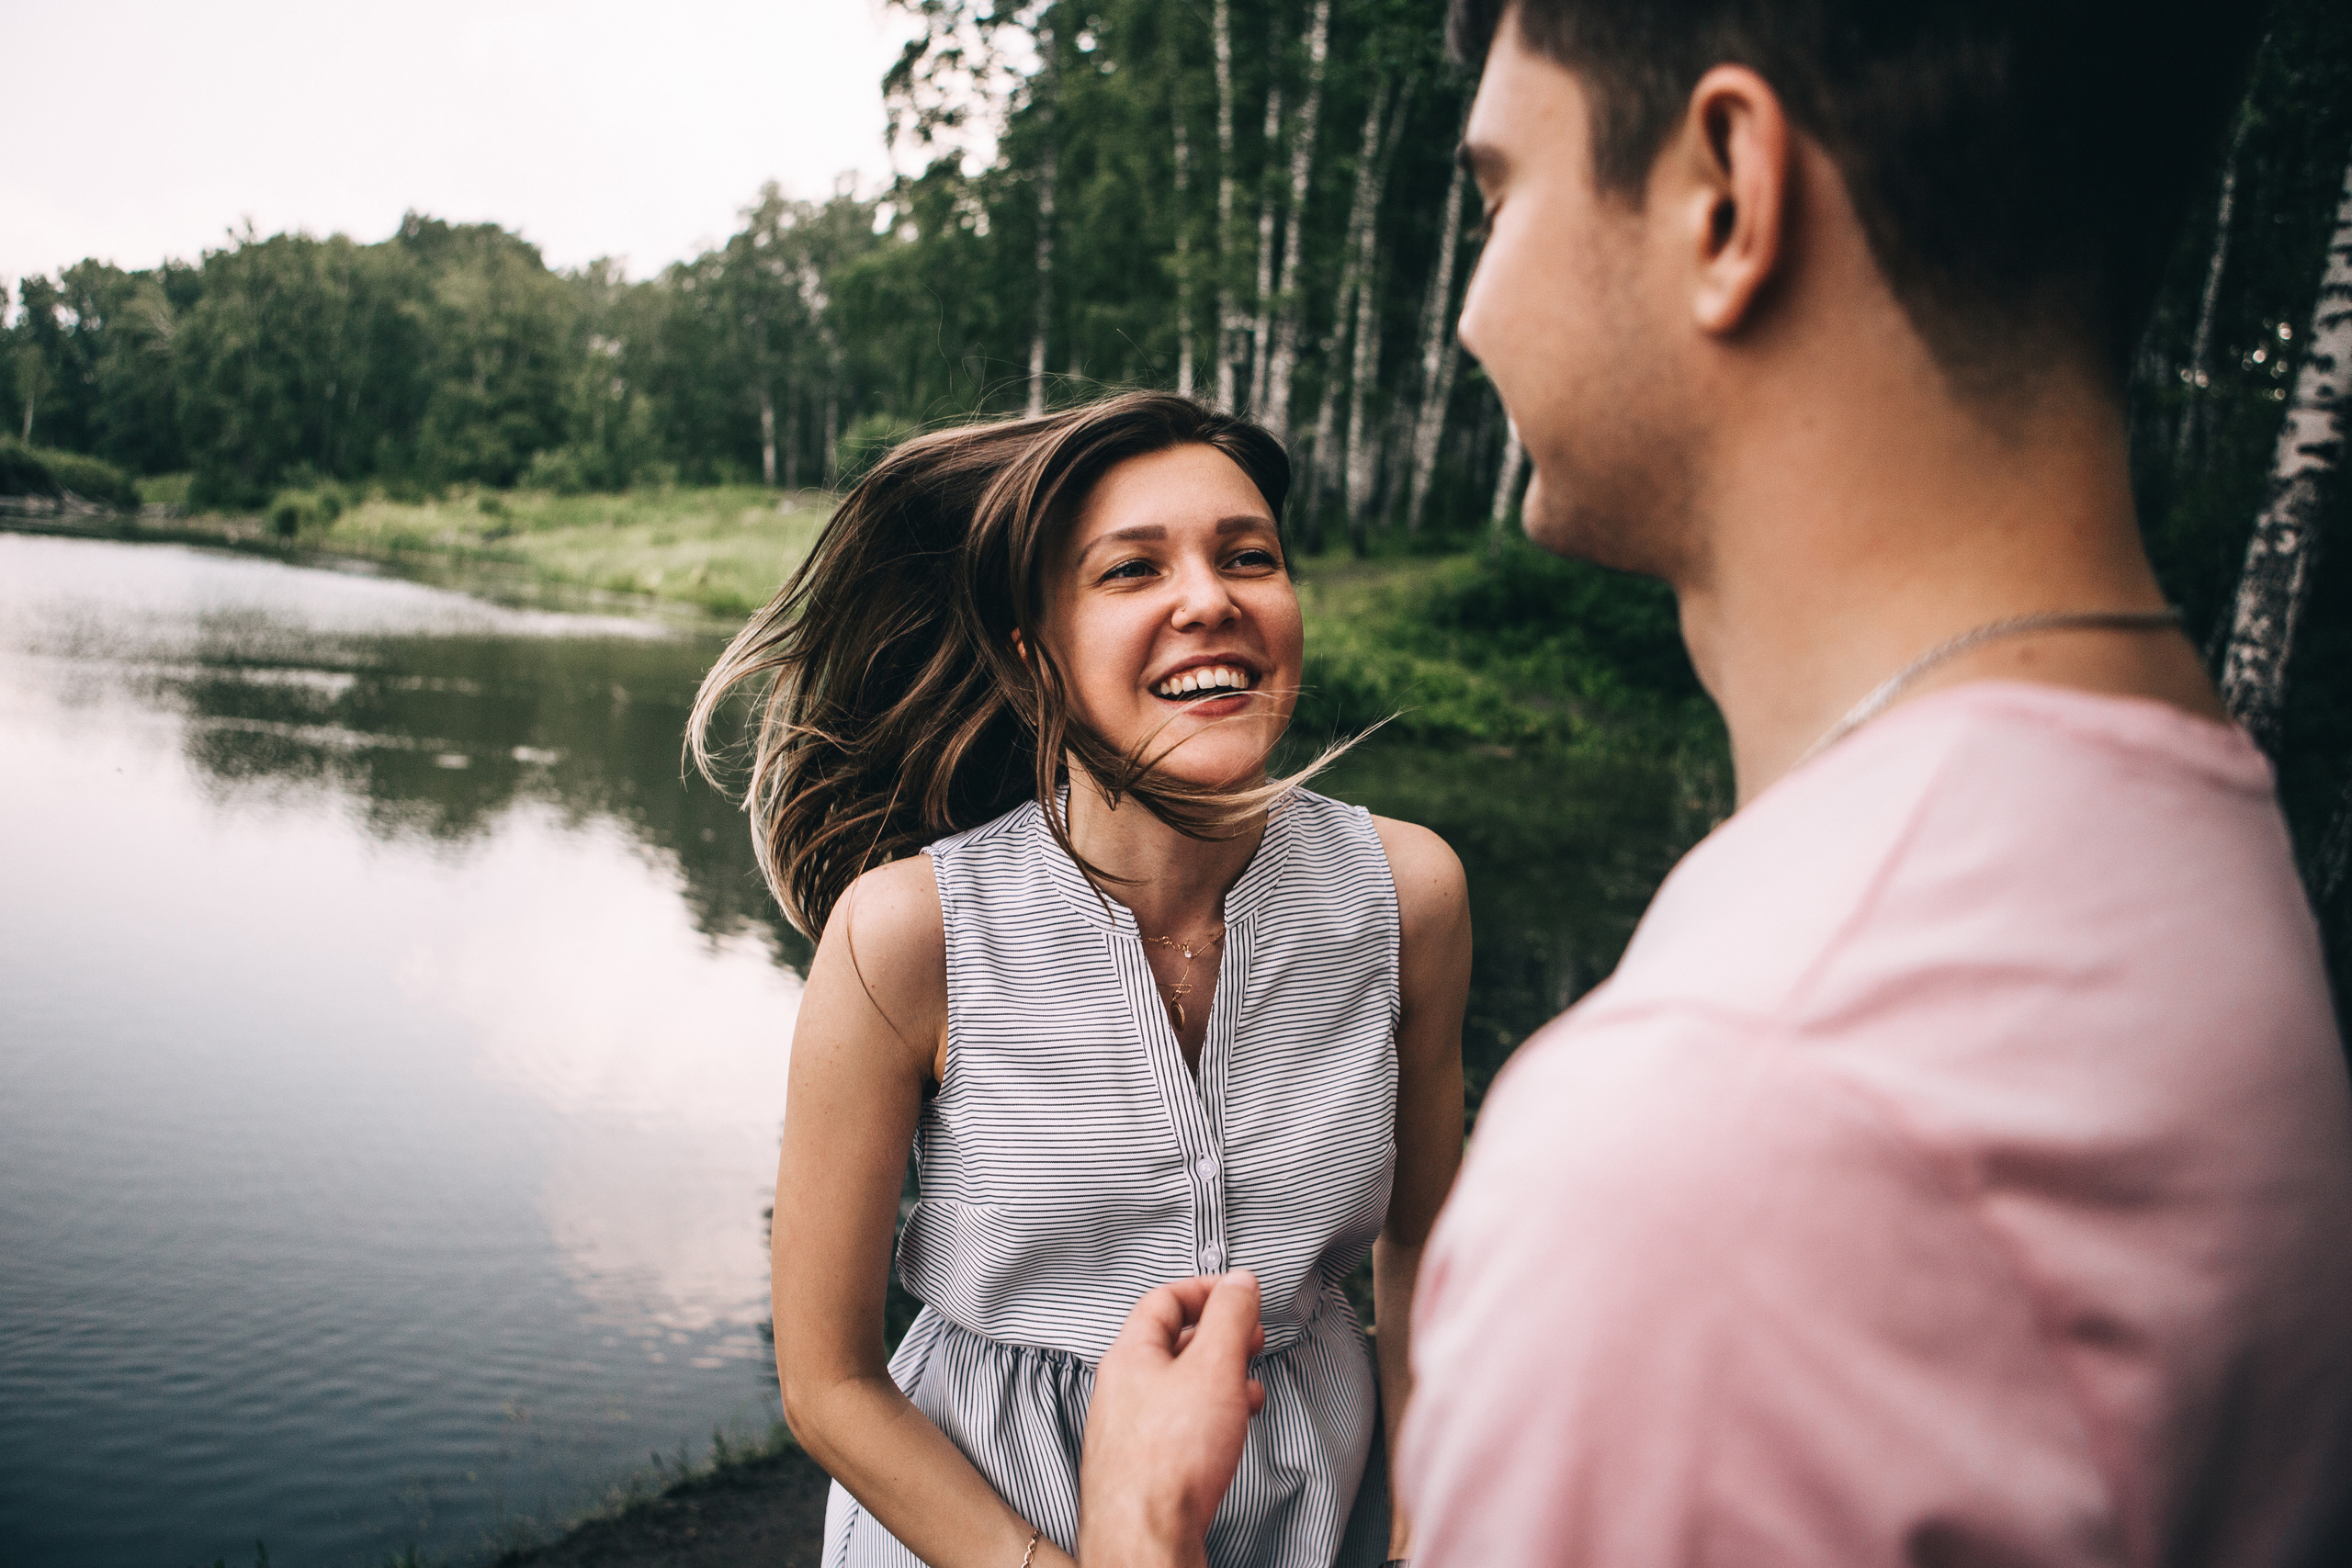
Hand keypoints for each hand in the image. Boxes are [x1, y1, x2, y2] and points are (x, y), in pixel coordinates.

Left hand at [1078, 1270, 1266, 1567]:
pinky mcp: (1140, 1467)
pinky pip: (1177, 1425)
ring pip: (1177, 1387)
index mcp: (1129, 1356)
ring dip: (1219, 1379)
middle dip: (1219, 1336)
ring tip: (1249, 1387)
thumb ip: (1230, 1318)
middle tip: (1252, 1339)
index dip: (1206, 1289)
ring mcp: (1127, 1431)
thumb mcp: (1214, 1367)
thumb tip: (1239, 1282)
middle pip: (1171, 1342)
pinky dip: (1208, 1416)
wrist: (1146, 1538)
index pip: (1163, 1299)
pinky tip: (1230, 1430)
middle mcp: (1120, 1390)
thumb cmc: (1171, 1460)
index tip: (1240, 1295)